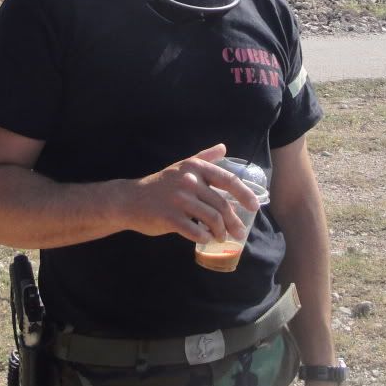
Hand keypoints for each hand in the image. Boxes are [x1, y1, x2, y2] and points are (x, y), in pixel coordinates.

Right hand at [125, 144, 260, 242]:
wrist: (131, 199)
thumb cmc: (160, 184)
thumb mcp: (182, 166)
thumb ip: (204, 157)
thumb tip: (223, 147)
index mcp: (195, 168)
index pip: (228, 180)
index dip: (244, 194)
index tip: (254, 207)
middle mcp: (188, 181)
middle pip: (221, 205)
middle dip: (234, 222)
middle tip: (239, 233)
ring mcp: (179, 200)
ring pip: (211, 219)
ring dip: (220, 232)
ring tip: (221, 238)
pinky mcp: (169, 218)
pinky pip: (196, 231)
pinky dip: (205, 238)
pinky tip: (206, 239)